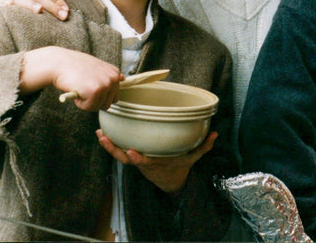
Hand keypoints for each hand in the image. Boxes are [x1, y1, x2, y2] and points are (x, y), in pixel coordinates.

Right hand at [20, 47, 122, 110]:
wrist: (59, 62)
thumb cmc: (75, 66)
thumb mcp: (96, 67)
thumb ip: (107, 75)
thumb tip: (122, 78)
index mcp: (115, 73)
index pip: (114, 96)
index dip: (99, 95)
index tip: (89, 85)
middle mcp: (113, 78)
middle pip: (107, 103)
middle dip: (94, 100)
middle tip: (83, 87)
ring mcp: (105, 85)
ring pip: (98, 107)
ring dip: (86, 102)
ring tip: (80, 87)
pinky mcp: (95, 91)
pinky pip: (89, 107)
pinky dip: (80, 103)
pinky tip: (76, 90)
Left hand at [96, 129, 217, 193]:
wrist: (170, 182)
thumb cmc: (180, 166)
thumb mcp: (193, 157)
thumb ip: (204, 146)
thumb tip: (216, 133)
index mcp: (157, 164)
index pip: (145, 162)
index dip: (138, 158)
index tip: (131, 152)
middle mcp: (144, 163)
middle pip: (126, 159)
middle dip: (114, 150)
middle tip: (104, 138)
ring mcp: (137, 161)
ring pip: (119, 156)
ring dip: (109, 146)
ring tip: (100, 133)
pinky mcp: (134, 157)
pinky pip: (120, 152)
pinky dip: (112, 144)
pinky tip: (104, 133)